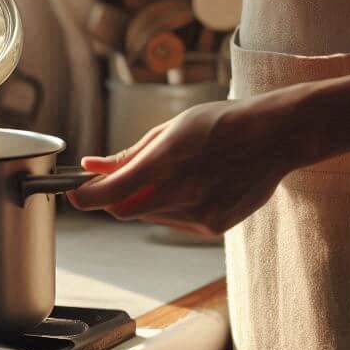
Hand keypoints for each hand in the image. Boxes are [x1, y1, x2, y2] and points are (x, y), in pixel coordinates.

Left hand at [67, 95, 302, 235]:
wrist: (275, 137)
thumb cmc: (222, 123)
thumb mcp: (170, 129)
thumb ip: (129, 154)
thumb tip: (92, 165)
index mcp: (167, 160)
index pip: (110, 193)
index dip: (84, 197)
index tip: (73, 192)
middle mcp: (181, 191)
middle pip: (123, 210)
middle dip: (112, 197)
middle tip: (112, 180)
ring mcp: (199, 212)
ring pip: (149, 215)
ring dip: (145, 200)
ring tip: (173, 172)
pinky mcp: (213, 226)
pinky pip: (175, 221)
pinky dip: (170, 207)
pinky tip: (194, 184)